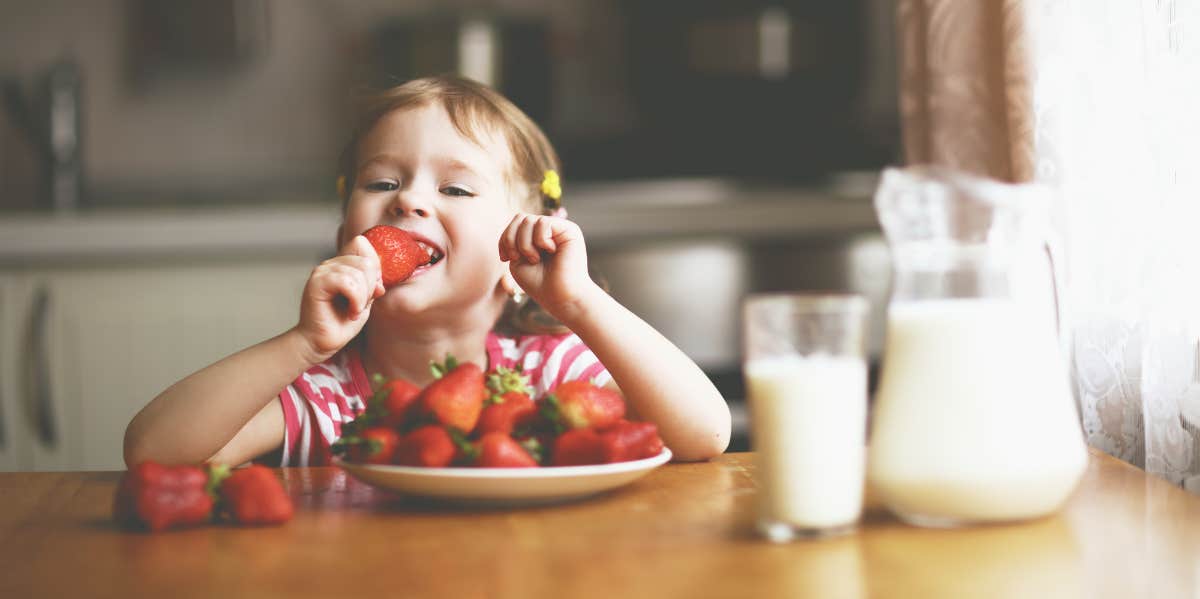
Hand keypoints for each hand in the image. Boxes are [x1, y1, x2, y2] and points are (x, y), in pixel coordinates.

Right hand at [295, 235, 385, 362]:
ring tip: (353, 310)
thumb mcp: (365, 300)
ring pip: (359, 272)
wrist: (321, 342)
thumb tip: (379, 279)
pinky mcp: (317, 283)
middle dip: (370, 287)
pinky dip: (355, 300)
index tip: (369, 292)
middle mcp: (331, 264)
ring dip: (362, 297)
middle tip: (359, 305)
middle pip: (366, 261)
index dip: (374, 269)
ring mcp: (322, 271)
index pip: (362, 245)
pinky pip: (347, 282)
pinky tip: (350, 311)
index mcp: (342, 264)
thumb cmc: (341, 322)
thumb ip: (372, 283)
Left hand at [499, 214, 595, 318]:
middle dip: (512, 238)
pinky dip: (540, 240)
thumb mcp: (518, 259)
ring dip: (524, 243)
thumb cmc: (539, 283)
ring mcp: (559, 229)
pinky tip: (550, 251)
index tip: (506, 259)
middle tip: (518, 258)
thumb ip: (515, 238)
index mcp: (537, 237)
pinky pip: (543, 222)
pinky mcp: (569, 230)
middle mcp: (549, 231)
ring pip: (529, 220)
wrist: (561, 297)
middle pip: (520, 218)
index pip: (516, 223)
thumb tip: (520, 217)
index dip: (505, 238)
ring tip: (535, 259)